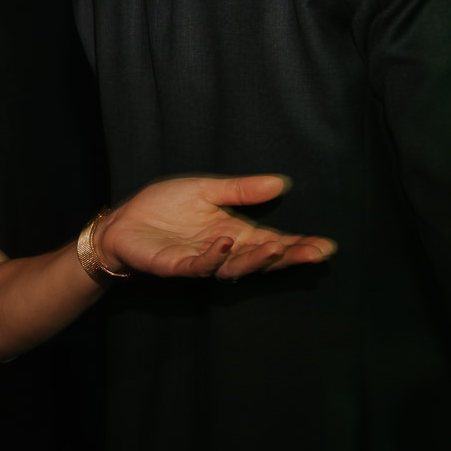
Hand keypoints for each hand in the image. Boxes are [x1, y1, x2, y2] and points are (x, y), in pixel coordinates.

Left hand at [100, 175, 335, 279]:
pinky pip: (199, 266)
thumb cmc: (164, 207)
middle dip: (289, 257)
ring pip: (235, 268)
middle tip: (314, 253)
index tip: (327, 246)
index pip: (273, 242)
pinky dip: (213, 258)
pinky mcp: (176, 266)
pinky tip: (225, 243)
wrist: (123, 221)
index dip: (299, 246)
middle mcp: (224, 252)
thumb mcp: (207, 189)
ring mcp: (201, 261)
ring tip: (276, 247)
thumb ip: (241, 190)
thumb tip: (282, 182)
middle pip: (262, 260)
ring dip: (256, 259)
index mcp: (235, 234)